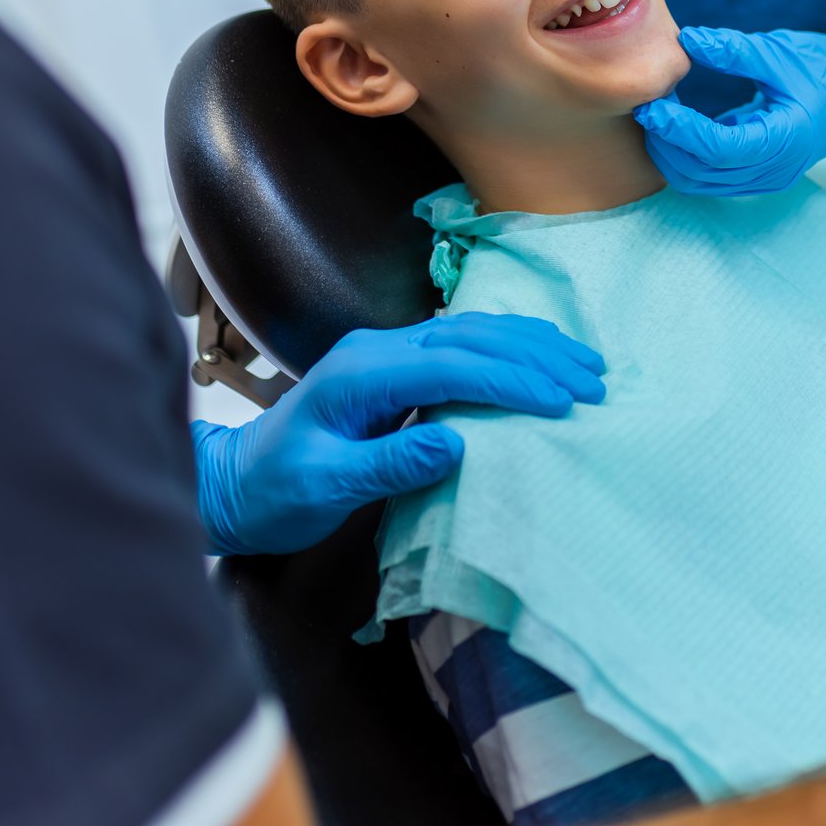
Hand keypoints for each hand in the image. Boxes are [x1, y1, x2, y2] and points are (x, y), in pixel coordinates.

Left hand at [191, 313, 606, 555]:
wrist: (233, 483)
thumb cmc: (275, 493)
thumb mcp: (325, 487)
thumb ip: (388, 464)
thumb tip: (456, 445)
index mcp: (359, 373)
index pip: (449, 366)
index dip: (509, 381)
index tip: (560, 403)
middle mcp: (376, 350)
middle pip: (470, 338)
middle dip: (535, 357)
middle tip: (592, 382)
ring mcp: (386, 352)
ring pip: (471, 332)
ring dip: (531, 345)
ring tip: (585, 365)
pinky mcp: (395, 366)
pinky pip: (462, 344)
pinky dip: (509, 346)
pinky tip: (542, 354)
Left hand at [634, 26, 825, 197]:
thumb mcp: (784, 52)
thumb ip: (736, 51)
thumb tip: (689, 40)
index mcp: (786, 139)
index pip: (719, 149)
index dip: (680, 131)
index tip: (653, 105)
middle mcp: (775, 169)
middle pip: (702, 173)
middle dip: (667, 144)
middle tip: (647, 106)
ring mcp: (766, 178)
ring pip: (700, 182)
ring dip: (672, 154)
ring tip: (657, 115)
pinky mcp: (757, 176)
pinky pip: (710, 177)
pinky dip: (686, 156)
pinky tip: (675, 124)